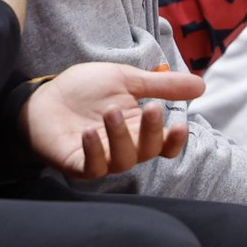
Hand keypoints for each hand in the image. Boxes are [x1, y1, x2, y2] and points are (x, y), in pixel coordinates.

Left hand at [21, 63, 195, 178]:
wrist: (44, 95)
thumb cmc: (85, 89)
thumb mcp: (126, 80)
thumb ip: (161, 85)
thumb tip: (202, 85)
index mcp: (139, 129)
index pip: (165, 145)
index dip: (174, 140)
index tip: (179, 125)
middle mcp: (124, 147)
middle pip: (148, 151)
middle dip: (152, 132)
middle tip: (151, 109)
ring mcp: (100, 157)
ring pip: (123, 160)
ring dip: (122, 137)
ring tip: (112, 112)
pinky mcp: (77, 163)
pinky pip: (92, 167)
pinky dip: (94, 152)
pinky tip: (90, 133)